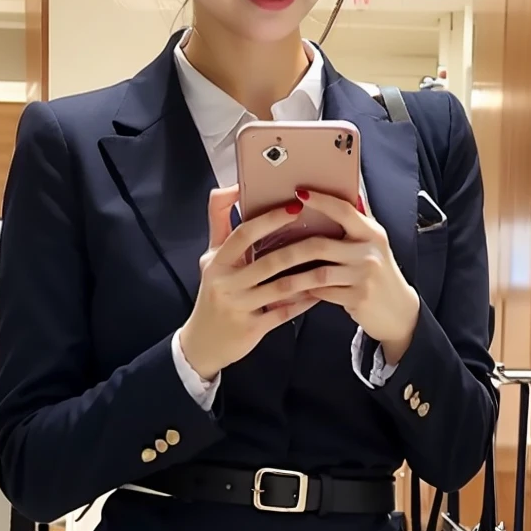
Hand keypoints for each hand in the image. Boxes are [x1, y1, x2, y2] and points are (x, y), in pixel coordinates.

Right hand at [177, 189, 331, 379]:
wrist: (202, 343)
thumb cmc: (213, 293)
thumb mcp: (210, 258)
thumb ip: (220, 223)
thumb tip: (233, 187)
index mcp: (217, 262)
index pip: (243, 234)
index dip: (269, 219)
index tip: (295, 206)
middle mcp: (225, 283)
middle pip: (269, 261)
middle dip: (300, 248)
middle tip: (325, 236)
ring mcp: (239, 307)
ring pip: (281, 288)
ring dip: (308, 276)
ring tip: (329, 263)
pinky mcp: (251, 329)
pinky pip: (284, 313)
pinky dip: (304, 302)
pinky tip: (319, 292)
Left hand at [247, 190, 421, 362]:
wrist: (397, 311)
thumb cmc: (376, 274)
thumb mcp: (371, 246)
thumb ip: (352, 227)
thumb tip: (329, 200)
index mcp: (372, 233)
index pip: (343, 210)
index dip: (320, 201)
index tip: (298, 194)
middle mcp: (370, 252)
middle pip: (321, 245)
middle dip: (290, 248)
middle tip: (267, 249)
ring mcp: (365, 276)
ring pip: (318, 273)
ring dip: (293, 275)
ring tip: (272, 275)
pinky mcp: (358, 298)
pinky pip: (322, 293)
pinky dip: (304, 293)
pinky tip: (289, 292)